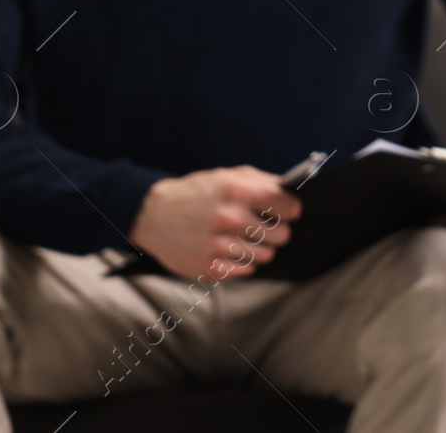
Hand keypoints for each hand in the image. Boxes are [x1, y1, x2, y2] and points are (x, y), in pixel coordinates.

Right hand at [128, 165, 300, 279]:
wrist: (152, 214)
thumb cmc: (197, 193)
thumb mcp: (228, 175)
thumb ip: (263, 182)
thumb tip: (293, 192)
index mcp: (238, 191)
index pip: (289, 207)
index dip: (290, 209)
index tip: (286, 211)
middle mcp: (230, 219)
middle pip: (282, 235)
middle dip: (276, 230)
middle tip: (261, 225)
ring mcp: (219, 246)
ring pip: (267, 255)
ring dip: (259, 247)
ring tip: (242, 237)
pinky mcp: (209, 269)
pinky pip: (247, 270)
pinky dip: (243, 261)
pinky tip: (229, 249)